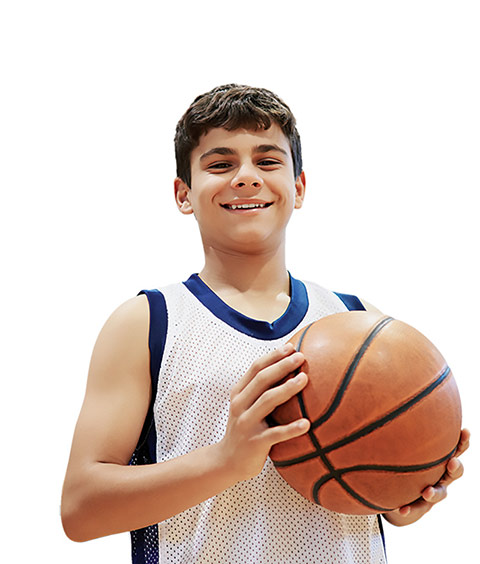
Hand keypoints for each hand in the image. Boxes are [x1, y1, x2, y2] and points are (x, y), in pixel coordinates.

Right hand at [217, 343, 310, 482]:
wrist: (228, 461)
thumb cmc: (246, 428)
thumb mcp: (247, 405)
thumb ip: (261, 389)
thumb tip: (289, 368)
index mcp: (239, 393)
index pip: (255, 368)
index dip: (273, 356)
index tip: (291, 347)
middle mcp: (240, 405)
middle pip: (262, 380)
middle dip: (282, 366)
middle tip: (301, 357)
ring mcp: (246, 423)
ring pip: (267, 401)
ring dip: (287, 388)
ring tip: (304, 379)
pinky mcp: (255, 442)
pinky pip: (275, 434)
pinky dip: (291, 428)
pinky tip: (307, 424)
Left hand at [383, 428, 469, 525]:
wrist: (399, 496)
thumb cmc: (404, 462)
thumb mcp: (405, 446)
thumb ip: (401, 429)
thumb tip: (387, 405)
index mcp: (440, 458)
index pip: (455, 448)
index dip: (462, 441)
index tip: (465, 431)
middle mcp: (441, 476)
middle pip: (455, 472)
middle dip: (456, 466)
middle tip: (452, 462)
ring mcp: (433, 492)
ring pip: (440, 493)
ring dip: (435, 492)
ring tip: (426, 492)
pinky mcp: (421, 507)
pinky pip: (416, 509)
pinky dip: (409, 509)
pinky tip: (401, 509)